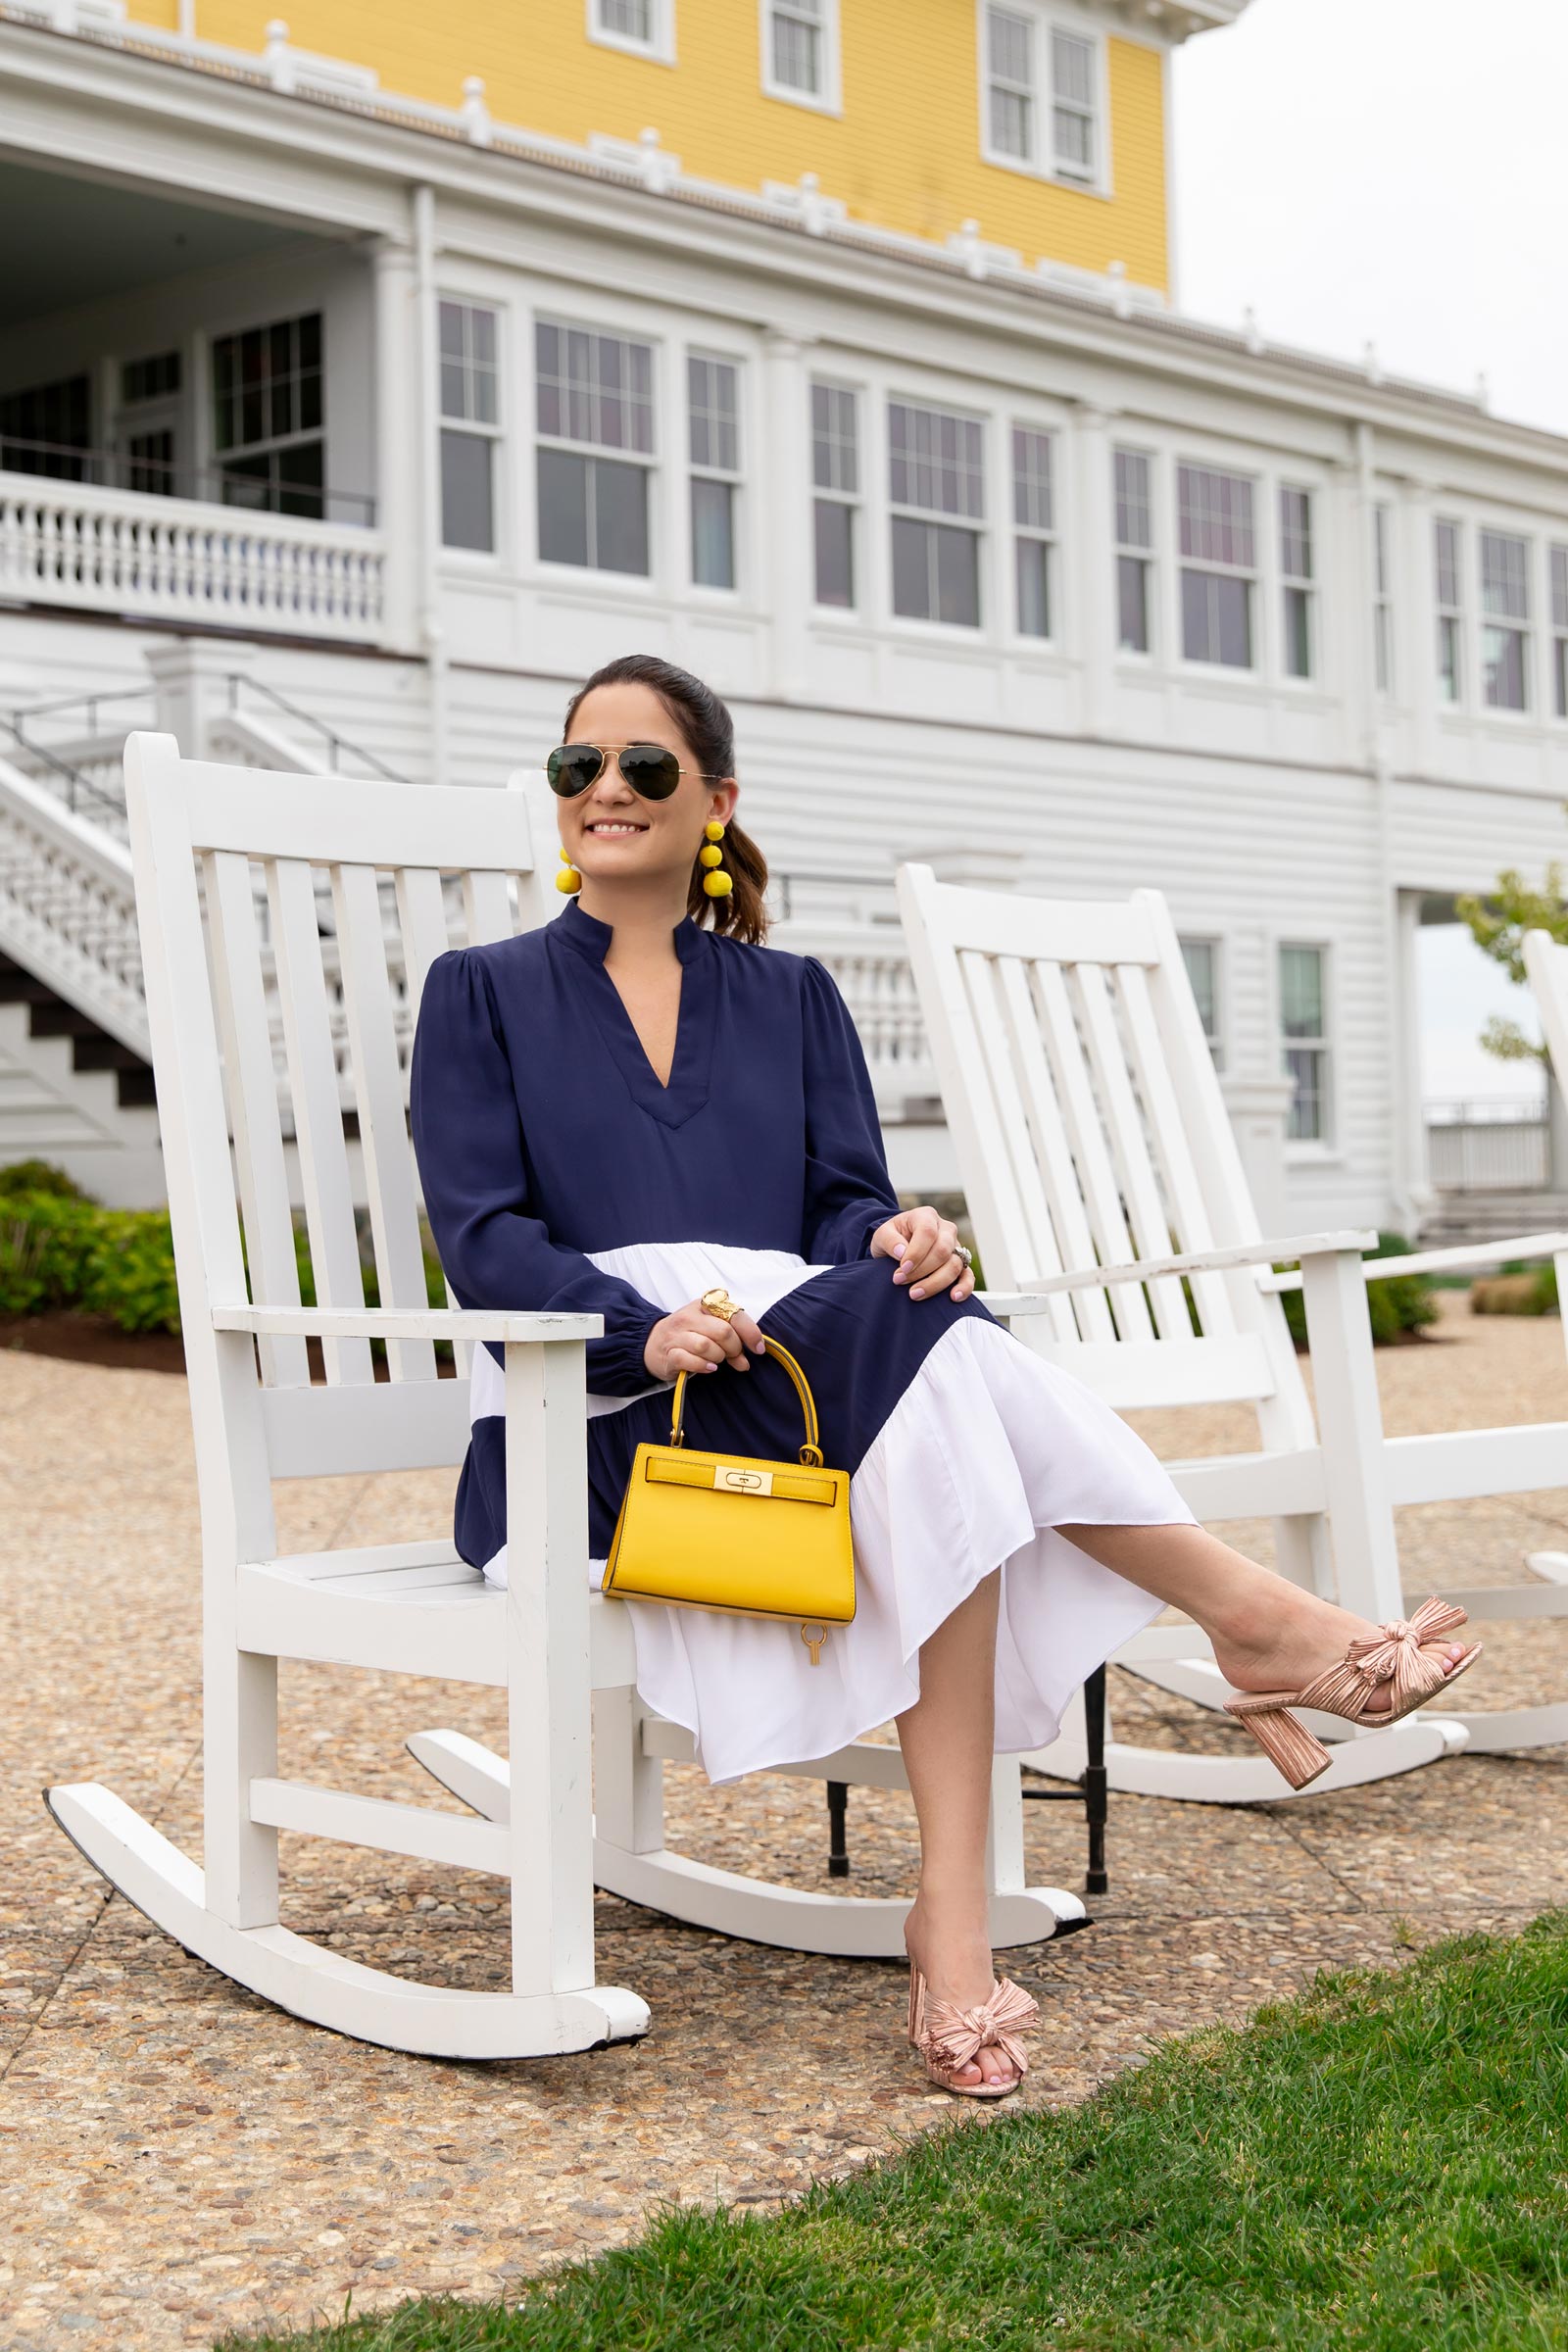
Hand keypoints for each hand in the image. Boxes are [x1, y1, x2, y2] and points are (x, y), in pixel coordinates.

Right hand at [644, 1295, 766, 1379]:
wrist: (651, 1344)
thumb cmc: (687, 1335)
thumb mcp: (710, 1328)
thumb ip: (731, 1339)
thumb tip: (745, 1362)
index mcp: (704, 1305)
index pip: (734, 1315)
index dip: (750, 1333)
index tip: (758, 1349)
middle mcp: (689, 1316)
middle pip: (723, 1331)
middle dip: (734, 1348)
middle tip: (732, 1356)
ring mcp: (676, 1335)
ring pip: (707, 1346)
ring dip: (719, 1358)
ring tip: (717, 1360)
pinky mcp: (669, 1353)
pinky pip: (690, 1360)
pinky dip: (704, 1366)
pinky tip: (708, 1368)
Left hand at [870, 1206, 974, 1302]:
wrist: (898, 1246)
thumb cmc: (892, 1239)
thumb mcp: (882, 1235)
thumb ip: (889, 1241)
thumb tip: (902, 1253)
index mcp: (926, 1216)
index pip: (928, 1232)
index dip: (916, 1253)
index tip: (902, 1269)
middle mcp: (946, 1229)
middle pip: (943, 1251)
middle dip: (921, 1270)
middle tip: (900, 1281)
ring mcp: (955, 1247)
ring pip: (955, 1265)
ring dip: (935, 1283)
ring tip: (914, 1294)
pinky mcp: (961, 1264)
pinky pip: (968, 1276)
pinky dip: (964, 1287)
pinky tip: (953, 1297)